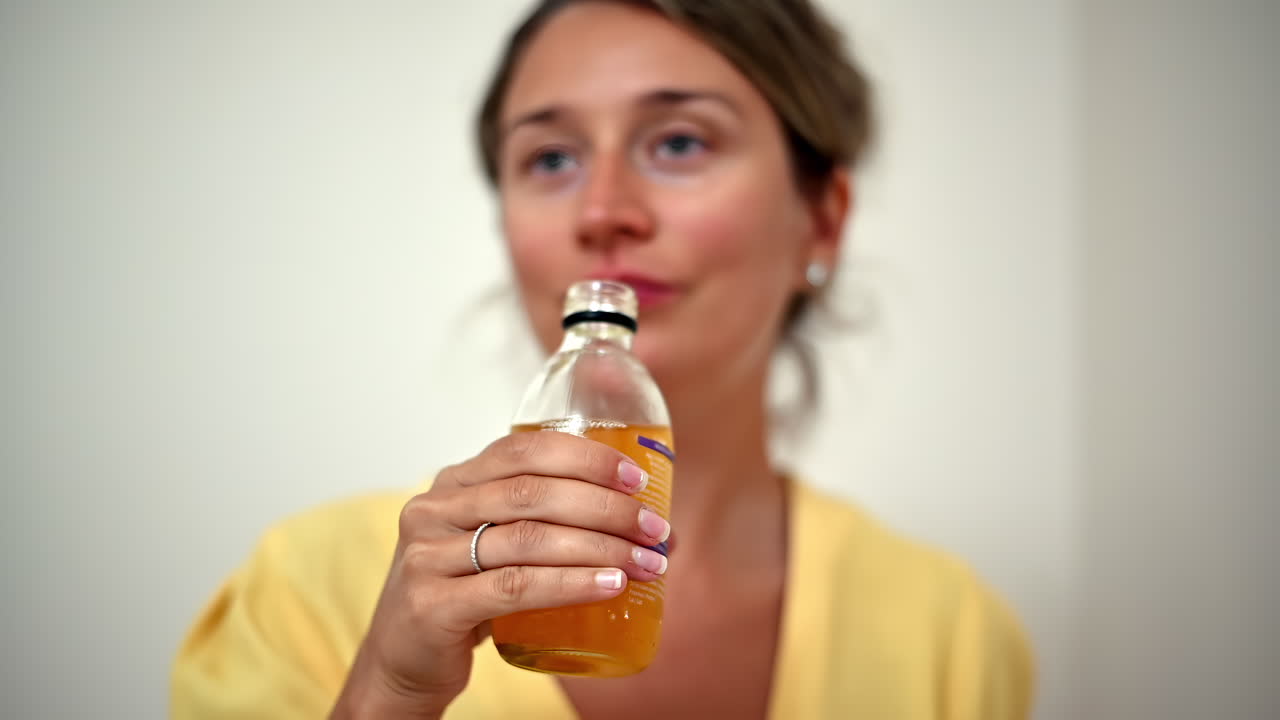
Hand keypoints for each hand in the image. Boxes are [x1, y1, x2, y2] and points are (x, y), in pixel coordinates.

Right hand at [331, 431, 670, 718]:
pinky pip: (516, 587)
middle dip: (606, 507)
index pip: (524, 449)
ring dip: (601, 547)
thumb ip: (546, 522)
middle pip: (533, 492)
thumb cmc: (466, 596)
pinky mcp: (431, 605)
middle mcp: (434, 510)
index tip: (637, 479)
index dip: (586, 457)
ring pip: (530, 539)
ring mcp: (427, 557)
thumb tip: (648, 522)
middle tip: (654, 528)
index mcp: (453, 482)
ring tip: (646, 562)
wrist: (403, 661)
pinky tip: (609, 585)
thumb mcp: (493, 544)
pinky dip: (571, 584)